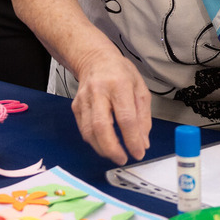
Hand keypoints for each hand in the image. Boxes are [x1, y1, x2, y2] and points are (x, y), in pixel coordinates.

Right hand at [70, 49, 151, 164]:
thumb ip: (143, 116)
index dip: (132, 138)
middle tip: (123, 159)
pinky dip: (94, 141)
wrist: (95, 60)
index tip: (139, 152)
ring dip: (103, 148)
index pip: (126, 118)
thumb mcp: (140, 88)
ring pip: (89, 131)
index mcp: (119, 85)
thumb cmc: (121, 73)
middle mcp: (99, 92)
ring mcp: (84, 100)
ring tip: (116, 155)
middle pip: (101, 126)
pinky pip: (84, 130)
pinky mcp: (75, 107)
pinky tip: (105, 145)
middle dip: (112, 148)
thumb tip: (143, 142)